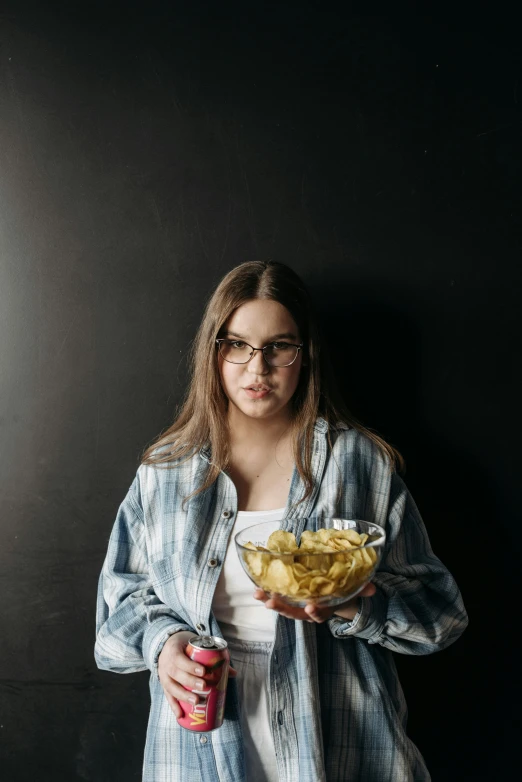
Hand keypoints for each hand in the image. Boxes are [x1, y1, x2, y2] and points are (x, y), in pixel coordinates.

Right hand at [158, 630, 236, 717]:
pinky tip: (180, 715)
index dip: (190, 666)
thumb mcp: (195, 645)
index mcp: (173, 649)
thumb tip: (232, 673)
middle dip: (190, 681)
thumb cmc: (185, 646)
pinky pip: (168, 696)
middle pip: (176, 673)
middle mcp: (165, 663)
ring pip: (171, 686)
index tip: (203, 671)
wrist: (168, 645)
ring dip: (183, 695)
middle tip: (204, 686)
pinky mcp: (164, 685)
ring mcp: (163, 675)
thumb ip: (212, 657)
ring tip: (196, 701)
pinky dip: (174, 706)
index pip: (179, 658)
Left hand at [253, 582, 375, 623]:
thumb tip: (372, 589)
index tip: (311, 608)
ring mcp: (296, 605)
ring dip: (268, 599)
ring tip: (257, 593)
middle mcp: (308, 611)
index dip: (315, 612)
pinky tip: (256, 584)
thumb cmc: (342, 593)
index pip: (319, 615)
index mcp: (324, 610)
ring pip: (281, 606)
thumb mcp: (354, 592)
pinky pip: (275, 595)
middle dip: (282, 608)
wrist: (332, 596)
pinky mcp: (288, 596)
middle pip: (294, 613)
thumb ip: (362, 589)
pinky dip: (265, 591)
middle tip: (271, 601)